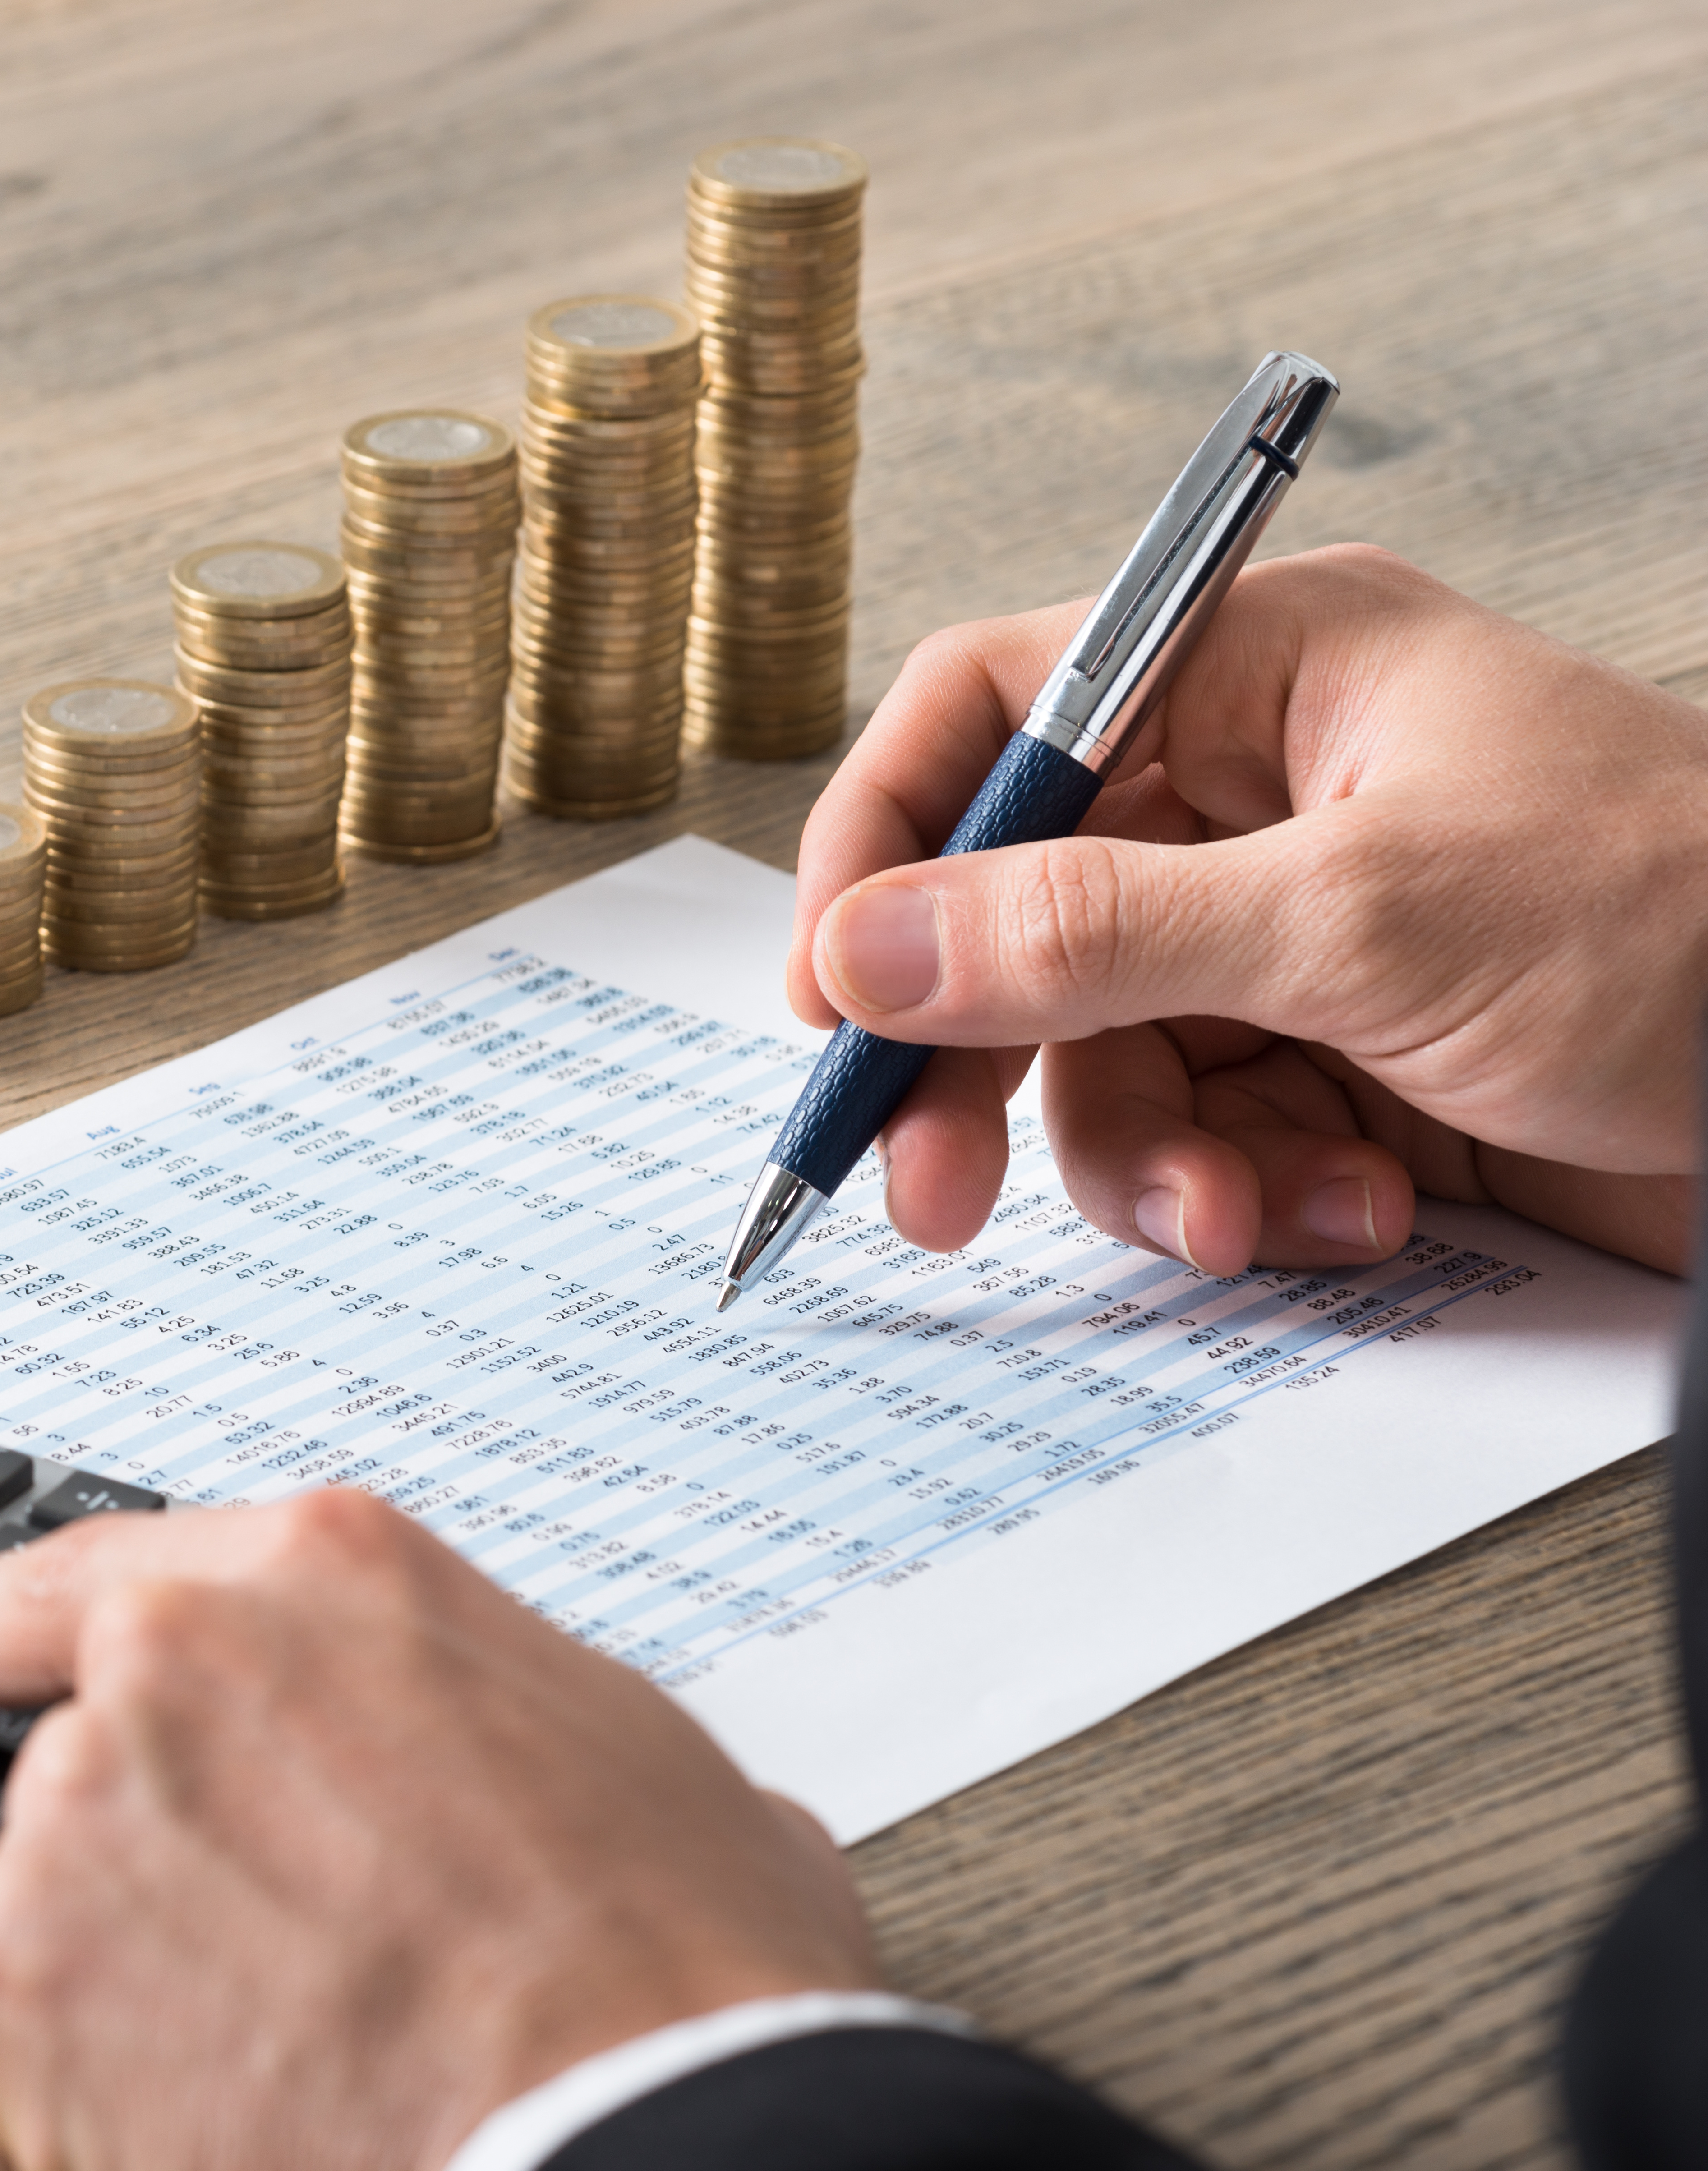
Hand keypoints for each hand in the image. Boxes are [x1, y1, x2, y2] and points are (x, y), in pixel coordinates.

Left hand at [0, 1490, 875, 2170]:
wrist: (632, 2143)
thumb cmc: (666, 1970)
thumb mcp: (634, 1759)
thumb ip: (515, 1724)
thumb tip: (539, 1777)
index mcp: (322, 1580)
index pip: (85, 1578)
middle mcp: (170, 1667)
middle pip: (81, 1774)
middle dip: (137, 1882)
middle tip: (223, 1973)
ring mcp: (76, 1820)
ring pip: (49, 1924)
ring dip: (136, 2008)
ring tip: (289, 2069)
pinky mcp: (20, 1983)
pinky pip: (22, 2066)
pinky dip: (95, 2121)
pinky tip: (231, 2136)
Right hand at [792, 543, 1705, 1275]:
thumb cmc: (1692, 930)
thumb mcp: (1357, 921)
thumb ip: (1087, 934)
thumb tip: (872, 947)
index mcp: (1263, 675)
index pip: (993, 715)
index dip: (888, 845)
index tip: (834, 993)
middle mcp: (1264, 792)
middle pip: (1019, 913)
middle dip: (984, 1063)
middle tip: (929, 1189)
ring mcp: (1300, 933)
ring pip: (1102, 1054)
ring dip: (1150, 1160)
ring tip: (1242, 1210)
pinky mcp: (1343, 1059)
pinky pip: (1204, 1131)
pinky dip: (1250, 1192)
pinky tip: (1344, 1208)